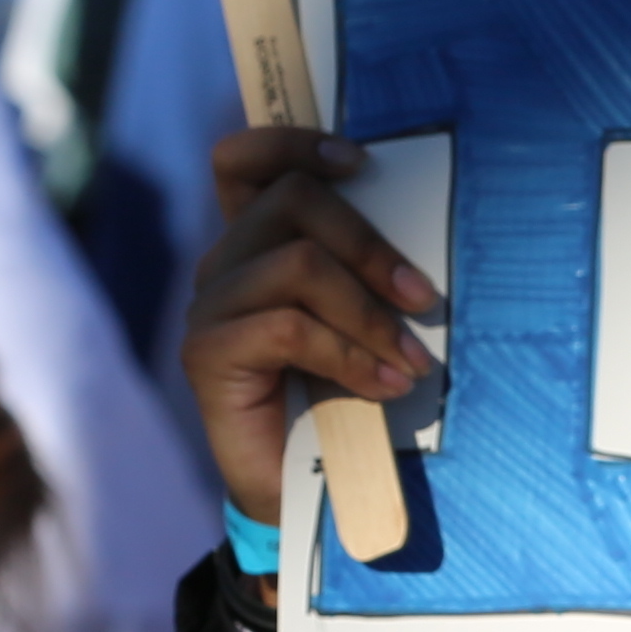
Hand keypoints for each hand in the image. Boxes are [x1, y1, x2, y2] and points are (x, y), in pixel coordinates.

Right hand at [190, 125, 436, 529]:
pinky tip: (384, 385)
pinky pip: (288, 327)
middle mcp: (223, 264)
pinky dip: (350, 355)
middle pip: (293, 201)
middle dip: (372, 246)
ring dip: (370, 313)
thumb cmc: (347, 393)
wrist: (306, 488)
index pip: (243, 160)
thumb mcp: (361, 316)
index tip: (360, 162)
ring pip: (298, 265)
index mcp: (256, 242)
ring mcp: (208, 307)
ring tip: (412, 362)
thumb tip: (422, 223)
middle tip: (424, 301)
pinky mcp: (206, 354)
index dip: (293, 143)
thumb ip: (364, 267)